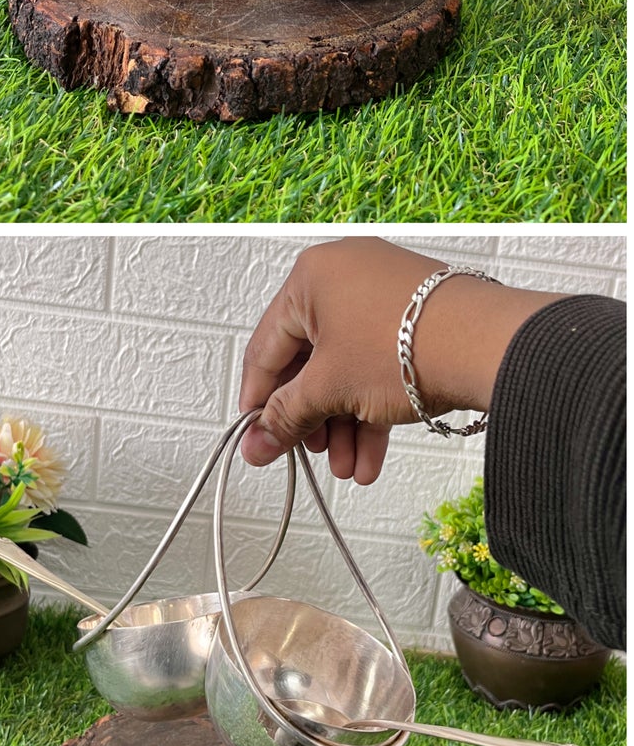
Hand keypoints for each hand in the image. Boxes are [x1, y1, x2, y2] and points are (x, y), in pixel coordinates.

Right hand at [239, 239, 561, 483]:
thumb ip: (284, 417)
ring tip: (349, 468)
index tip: (257, 433)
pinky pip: (378, 363)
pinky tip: (371, 455)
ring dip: (344, 423)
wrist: (492, 346)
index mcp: (310, 277)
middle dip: (314, 419)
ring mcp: (384, 295)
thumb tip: (253, 445)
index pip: (268, 346)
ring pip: (347, 367)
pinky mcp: (416, 318)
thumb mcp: (329, 389)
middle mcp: (344, 277)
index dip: (259, 397)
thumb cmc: (402, 348)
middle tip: (311, 455)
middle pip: (311, 361)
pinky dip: (372, 405)